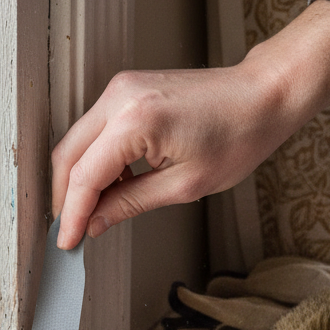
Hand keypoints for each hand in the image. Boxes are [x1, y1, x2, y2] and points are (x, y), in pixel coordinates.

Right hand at [52, 0, 329, 248]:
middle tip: (73, 230)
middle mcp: (120, 97)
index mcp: (136, 121)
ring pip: (78, 141)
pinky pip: (96, 129)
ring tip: (97, 211)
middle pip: (69, 154)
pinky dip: (96, 159)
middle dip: (66, 197)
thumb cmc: (240, 134)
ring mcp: (121, 88)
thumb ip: (131, 203)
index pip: (85, 176)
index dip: (72, 214)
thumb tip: (95, 222)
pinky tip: (113, 184)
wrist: (263, 95)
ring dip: (80, 178)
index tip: (66, 241)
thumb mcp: (186, 184)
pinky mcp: (127, 89)